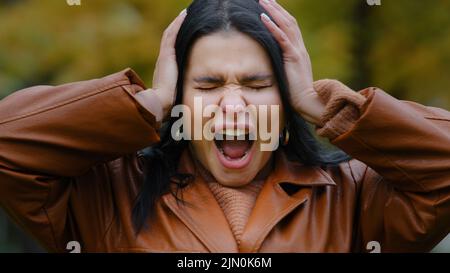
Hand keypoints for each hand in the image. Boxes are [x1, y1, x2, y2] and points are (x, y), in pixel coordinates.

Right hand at [136, 9, 186, 118]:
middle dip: (177, 28)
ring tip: (186, 13)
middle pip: (170, 40)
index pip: (171, 51)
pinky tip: (184, 15)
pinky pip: (172, 35)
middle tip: (185, 17)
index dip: (177, 41)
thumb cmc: (170, 106)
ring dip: (178, 23)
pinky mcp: (166, 55)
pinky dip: (177, 24)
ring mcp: (164, 58)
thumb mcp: (178, 97)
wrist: (160, 105)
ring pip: (170, 35)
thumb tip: (195, 103)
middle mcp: (163, 62)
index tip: (184, 33)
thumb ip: (182, 94)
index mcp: (165, 71)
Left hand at [259, 0, 325, 125]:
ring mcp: (298, 52)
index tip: (270, 7)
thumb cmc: (296, 94)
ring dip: (273, 11)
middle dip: (276, 8)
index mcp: (299, 51)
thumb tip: (272, 65)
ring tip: (262, 1)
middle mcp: (300, 48)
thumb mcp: (289, 76)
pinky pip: (282, 38)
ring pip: (286, 25)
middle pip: (289, 21)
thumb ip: (283, 67)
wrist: (308, 102)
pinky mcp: (293, 58)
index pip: (290, 28)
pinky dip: (272, 26)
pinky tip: (263, 17)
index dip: (281, 16)